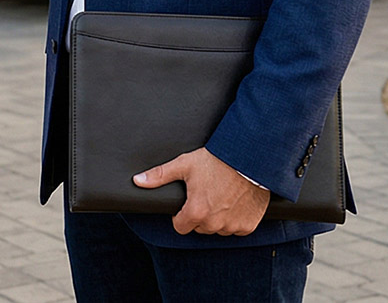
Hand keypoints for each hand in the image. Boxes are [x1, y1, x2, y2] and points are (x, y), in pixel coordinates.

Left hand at [133, 147, 269, 235]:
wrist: (249, 159)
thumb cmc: (217, 161)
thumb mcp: (185, 164)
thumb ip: (160, 175)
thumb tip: (138, 180)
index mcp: (196, 211)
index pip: (180, 227)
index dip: (180, 216)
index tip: (187, 204)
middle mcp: (214, 223)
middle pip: (199, 228)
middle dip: (200, 215)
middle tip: (206, 195)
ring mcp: (232, 226)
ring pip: (218, 229)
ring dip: (218, 218)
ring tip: (221, 196)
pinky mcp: (248, 225)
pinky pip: (237, 228)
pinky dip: (235, 219)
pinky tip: (235, 202)